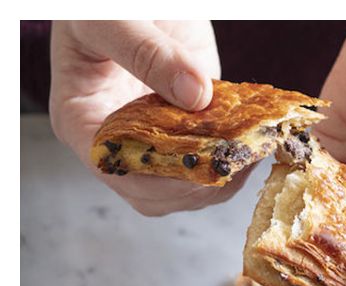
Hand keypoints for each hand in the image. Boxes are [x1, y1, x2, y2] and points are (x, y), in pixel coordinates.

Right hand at [50, 21, 249, 215]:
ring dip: (221, 178)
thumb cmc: (100, 3)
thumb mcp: (111, 16)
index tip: (199, 165)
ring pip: (187, 189)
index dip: (159, 179)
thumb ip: (146, 51)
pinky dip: (233, 161)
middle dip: (196, 184)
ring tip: (249, 150)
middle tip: (234, 158)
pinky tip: (253, 142)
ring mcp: (153, 144)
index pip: (117, 171)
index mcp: (81, 122)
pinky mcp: (186, 136)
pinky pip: (209, 164)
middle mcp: (117, 143)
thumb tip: (195, 95)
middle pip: (155, 194)